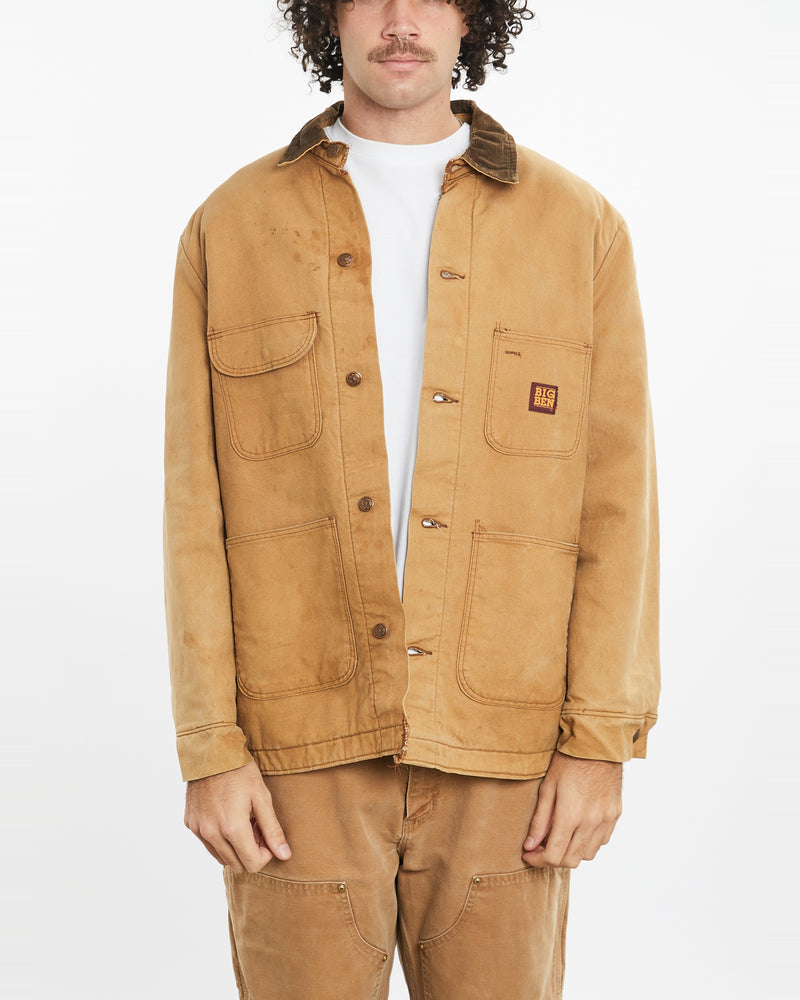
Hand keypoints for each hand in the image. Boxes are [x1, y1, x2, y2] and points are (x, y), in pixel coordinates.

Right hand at [184, 759, 290, 872]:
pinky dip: (220, 839)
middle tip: (256, 827)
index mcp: (232, 828)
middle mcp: (211, 833)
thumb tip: (284, 855)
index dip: (265, 854)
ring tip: (242, 822)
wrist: (212, 752)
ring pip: (221, 858)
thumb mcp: (262, 797)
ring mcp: (198, 829)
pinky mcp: (190, 823)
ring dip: (235, 848)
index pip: (252, 864)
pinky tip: (227, 817)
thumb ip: (273, 830)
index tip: (267, 835)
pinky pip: (208, 844)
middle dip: (251, 852)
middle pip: (237, 865)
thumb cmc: (240, 772)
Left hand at [522, 751, 621, 868]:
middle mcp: (592, 822)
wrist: (598, 745)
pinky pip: (601, 841)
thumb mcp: (548, 787)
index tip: (528, 853)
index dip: (537, 860)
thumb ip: (540, 819)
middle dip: (552, 859)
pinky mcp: (615, 815)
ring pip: (588, 854)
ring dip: (571, 852)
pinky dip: (587, 842)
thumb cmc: (569, 761)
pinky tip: (577, 829)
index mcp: (571, 815)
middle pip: (571, 860)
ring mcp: (606, 820)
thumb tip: (530, 845)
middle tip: (540, 847)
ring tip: (558, 836)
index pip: (554, 855)